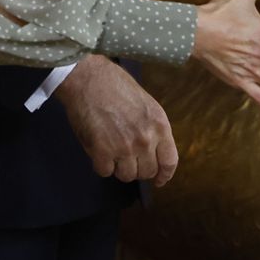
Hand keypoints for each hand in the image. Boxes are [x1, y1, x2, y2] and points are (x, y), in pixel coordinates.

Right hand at [53, 54, 177, 185]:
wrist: (90, 79)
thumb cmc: (117, 86)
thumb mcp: (147, 105)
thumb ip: (152, 129)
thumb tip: (152, 151)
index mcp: (160, 125)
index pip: (169, 161)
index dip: (164, 174)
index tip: (159, 180)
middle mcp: (146, 139)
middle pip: (147, 172)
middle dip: (138, 168)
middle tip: (128, 158)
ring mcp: (124, 148)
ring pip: (126, 175)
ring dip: (119, 167)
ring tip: (112, 150)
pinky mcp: (102, 152)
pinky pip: (105, 172)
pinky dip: (101, 164)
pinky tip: (99, 150)